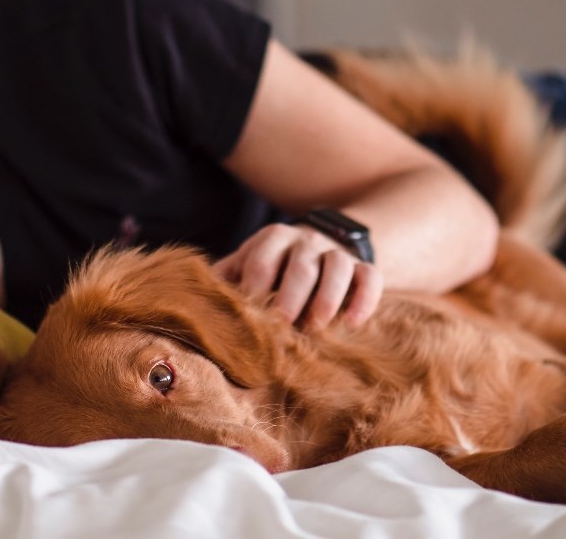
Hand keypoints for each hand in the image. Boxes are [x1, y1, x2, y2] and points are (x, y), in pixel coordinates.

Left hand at [213, 223, 382, 330]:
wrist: (320, 246)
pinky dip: (364, 300)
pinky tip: (352, 324)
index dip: (255, 287)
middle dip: (291, 295)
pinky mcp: (363, 267)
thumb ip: (225, 279)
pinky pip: (370, 278)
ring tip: (316, 326)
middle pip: (301, 265)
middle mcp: (306, 241)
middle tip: (282, 324)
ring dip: (327, 297)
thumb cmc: (273, 266)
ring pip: (338, 267)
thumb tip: (194, 304)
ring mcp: (337, 253)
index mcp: (272, 238)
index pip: (262, 259)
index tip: (249, 314)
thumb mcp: (247, 263)